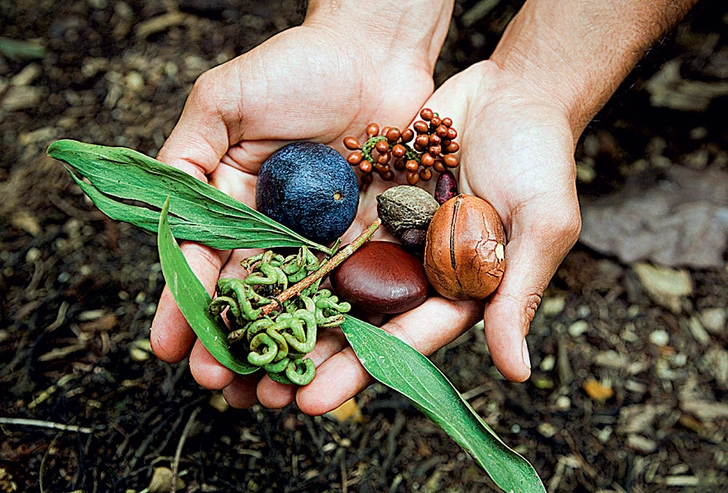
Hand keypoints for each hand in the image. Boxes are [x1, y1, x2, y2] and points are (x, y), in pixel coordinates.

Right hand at [150, 5, 452, 407]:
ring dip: (285, 350)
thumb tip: (162, 217)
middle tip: (221, 383)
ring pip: (301, 307)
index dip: (185, 304)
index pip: (204, 263)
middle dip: (234, 342)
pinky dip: (341, 328)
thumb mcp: (222, 103)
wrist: (373, 52)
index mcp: (235, 204)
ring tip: (270, 394)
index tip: (169, 347)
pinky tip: (327, 363)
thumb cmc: (294, 66)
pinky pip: (356, 290)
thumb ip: (187, 156)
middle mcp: (278, 231)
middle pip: (252, 297)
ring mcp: (325, 240)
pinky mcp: (372, 241)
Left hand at [272, 61, 579, 414]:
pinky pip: (327, 228)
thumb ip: (518, 294)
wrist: (514, 91)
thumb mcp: (541, 226)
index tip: (311, 399)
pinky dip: (292, 249)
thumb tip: (517, 373)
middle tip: (257, 390)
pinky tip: (248, 268)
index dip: (358, 369)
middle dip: (310, 354)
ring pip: (334, 280)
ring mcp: (391, 236)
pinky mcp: (370, 202)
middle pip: (358, 320)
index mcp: (460, 290)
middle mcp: (418, 270)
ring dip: (291, 310)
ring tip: (239, 340)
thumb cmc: (541, 159)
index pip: (404, 339)